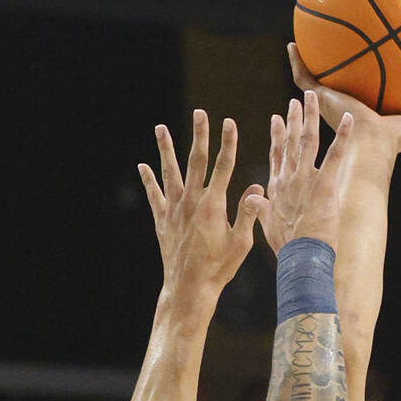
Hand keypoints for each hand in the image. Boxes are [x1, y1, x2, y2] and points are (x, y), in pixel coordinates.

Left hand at [138, 111, 262, 302]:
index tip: (230, 122)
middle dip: (199, 135)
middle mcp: (191, 202)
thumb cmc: (219, 268)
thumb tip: (258, 188)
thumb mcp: (241, 243)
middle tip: (200, 112)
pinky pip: (154, 195)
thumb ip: (248, 213)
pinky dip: (148, 180)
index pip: (224, 166)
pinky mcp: (163, 221)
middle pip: (196, 161)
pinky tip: (142, 166)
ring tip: (160, 128)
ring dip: (166, 149)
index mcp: (213, 205)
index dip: (228, 142)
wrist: (189, 288)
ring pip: (170, 172)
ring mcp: (174, 210)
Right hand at [254, 91, 352, 254]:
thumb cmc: (286, 246)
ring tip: (312, 98)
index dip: (277, 137)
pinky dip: (343, 136)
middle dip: (293, 120)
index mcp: (277, 188)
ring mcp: (305, 179)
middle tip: (296, 101)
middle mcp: (289, 178)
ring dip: (310, 117)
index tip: (276, 119)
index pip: (277, 156)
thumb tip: (252, 197)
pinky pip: (335, 155)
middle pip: (291, 142)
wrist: (300, 257)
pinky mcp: (324, 184)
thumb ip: (260, 208)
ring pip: (308, 140)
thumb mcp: (266, 225)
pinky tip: (349, 119)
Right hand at [288, 43, 400, 170]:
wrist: (373, 144)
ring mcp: (327, 103)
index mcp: (361, 114)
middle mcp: (342, 107)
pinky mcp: (319, 99)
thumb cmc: (394, 140)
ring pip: (310, 83)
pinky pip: (303, 77)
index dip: (354, 83)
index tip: (355, 67)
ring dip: (305, 64)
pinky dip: (296, 61)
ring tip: (299, 43)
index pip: (356, 95)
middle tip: (324, 53)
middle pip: (331, 88)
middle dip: (327, 73)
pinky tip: (292, 44)